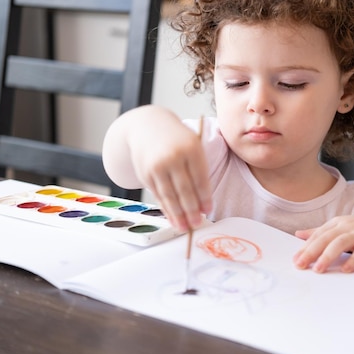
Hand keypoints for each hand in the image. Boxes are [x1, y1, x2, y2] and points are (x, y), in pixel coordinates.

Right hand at [102, 106, 211, 230]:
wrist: (147, 126)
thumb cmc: (176, 139)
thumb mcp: (192, 145)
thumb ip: (198, 169)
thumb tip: (203, 202)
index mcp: (191, 148)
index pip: (200, 178)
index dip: (205, 197)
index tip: (208, 210)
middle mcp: (173, 157)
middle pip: (184, 189)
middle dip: (191, 210)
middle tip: (197, 223)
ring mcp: (157, 166)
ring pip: (169, 195)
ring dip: (178, 214)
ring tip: (184, 227)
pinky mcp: (145, 174)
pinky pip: (158, 195)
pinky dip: (166, 209)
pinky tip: (173, 218)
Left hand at [293, 216, 353, 272]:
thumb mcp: (339, 230)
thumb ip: (319, 233)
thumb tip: (298, 234)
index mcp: (337, 224)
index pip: (318, 235)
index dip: (306, 247)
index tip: (295, 260)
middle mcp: (348, 226)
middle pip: (327, 238)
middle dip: (312, 252)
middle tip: (301, 265)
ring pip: (342, 242)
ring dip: (329, 256)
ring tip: (319, 269)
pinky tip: (346, 269)